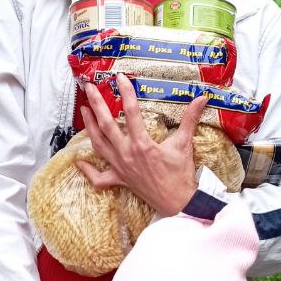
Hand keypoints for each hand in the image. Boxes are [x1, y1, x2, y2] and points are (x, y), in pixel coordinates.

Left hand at [78, 74, 206, 215]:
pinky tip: (78, 161)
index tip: (120, 78)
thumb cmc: (181, 174)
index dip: (126, 93)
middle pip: (106, 125)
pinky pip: (99, 177)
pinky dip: (87, 171)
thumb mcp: (184, 144)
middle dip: (96, 104)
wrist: (178, 202)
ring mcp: (121, 167)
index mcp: (143, 144)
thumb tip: (202, 98)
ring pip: (99, 145)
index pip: (131, 112)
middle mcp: (127, 154)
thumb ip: (190, 119)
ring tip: (84, 111)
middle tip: (89, 88)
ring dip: (89, 127)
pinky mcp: (120, 179)